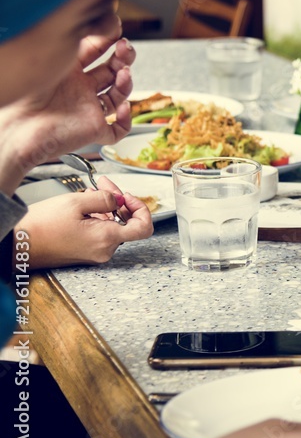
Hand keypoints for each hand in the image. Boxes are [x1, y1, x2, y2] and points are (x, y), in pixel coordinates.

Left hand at [0, 34, 134, 192]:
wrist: (16, 128)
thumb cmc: (27, 92)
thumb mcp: (57, 54)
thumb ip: (80, 36)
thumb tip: (102, 21)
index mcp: (67, 70)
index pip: (96, 52)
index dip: (109, 41)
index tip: (116, 31)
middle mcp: (78, 89)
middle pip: (111, 72)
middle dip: (122, 58)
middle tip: (124, 49)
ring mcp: (86, 109)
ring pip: (118, 96)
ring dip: (126, 83)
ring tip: (123, 74)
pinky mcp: (92, 130)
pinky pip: (117, 129)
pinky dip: (125, 119)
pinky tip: (122, 107)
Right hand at [17, 176, 152, 268]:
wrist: (18, 244)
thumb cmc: (42, 226)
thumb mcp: (77, 202)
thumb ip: (106, 198)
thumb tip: (121, 200)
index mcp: (107, 238)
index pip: (144, 228)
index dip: (141, 208)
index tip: (128, 197)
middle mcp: (105, 250)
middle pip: (126, 222)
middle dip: (119, 200)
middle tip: (105, 184)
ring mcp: (96, 253)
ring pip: (113, 225)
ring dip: (107, 206)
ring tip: (91, 192)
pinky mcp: (86, 252)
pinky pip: (101, 232)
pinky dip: (98, 217)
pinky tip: (86, 205)